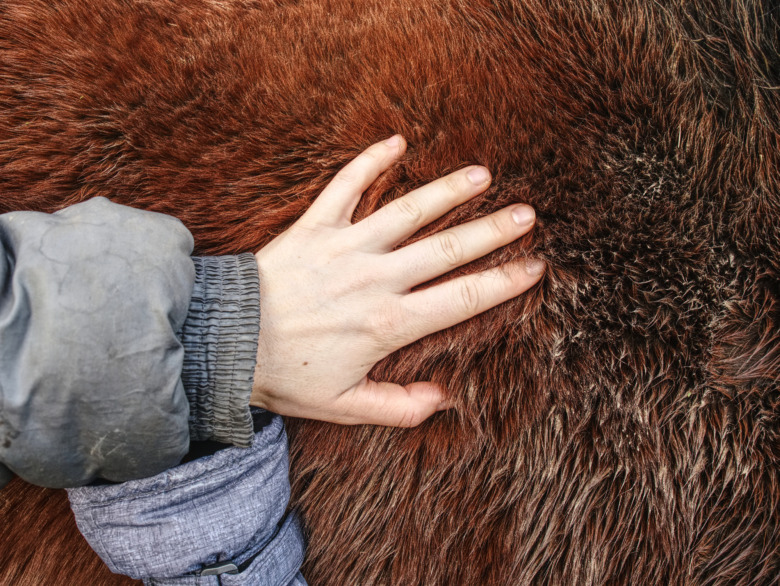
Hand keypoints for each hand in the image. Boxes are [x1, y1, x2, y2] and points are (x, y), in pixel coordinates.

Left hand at [251, 135, 543, 425]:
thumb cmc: (287, 376)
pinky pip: (346, 184)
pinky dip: (370, 160)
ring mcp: (346, 248)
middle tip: (528, 214)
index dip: (505, 282)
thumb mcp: (345, 406)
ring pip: (408, 211)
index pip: (463, 298)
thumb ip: (399, 407)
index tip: (536, 267)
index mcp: (389, 323)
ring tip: (483, 175)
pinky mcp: (315, 226)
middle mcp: (375, 279)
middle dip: (493, 230)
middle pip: (448, 248)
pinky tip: (397, 141)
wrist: (226, 343)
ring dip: (448, 190)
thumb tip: (444, 400)